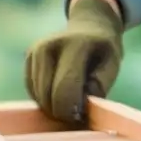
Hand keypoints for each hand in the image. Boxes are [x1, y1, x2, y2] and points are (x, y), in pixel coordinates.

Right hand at [24, 0, 123, 123]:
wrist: (89, 26)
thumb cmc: (103, 51)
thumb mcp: (112, 65)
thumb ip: (98, 87)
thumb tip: (78, 107)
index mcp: (75, 46)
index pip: (64, 89)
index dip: (71, 112)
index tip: (82, 115)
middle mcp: (48, 46)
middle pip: (47, 97)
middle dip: (62, 112)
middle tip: (78, 108)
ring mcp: (35, 50)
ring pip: (38, 97)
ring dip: (53, 106)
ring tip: (71, 96)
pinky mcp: (28, 57)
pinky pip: (32, 92)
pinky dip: (45, 98)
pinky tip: (58, 89)